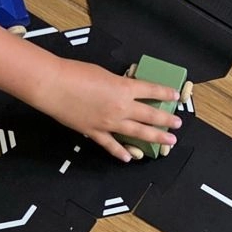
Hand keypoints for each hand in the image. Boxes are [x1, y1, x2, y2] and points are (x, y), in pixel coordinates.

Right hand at [31, 58, 182, 162]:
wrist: (54, 86)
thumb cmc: (75, 73)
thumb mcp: (103, 73)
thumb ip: (117, 84)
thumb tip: (124, 90)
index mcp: (124, 88)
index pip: (152, 90)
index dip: (166, 92)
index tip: (176, 96)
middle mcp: (121, 107)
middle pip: (150, 115)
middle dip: (166, 120)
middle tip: (178, 124)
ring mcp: (109, 122)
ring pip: (138, 133)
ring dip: (155, 137)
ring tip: (168, 141)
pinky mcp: (95, 132)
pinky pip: (111, 145)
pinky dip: (120, 152)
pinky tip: (129, 157)